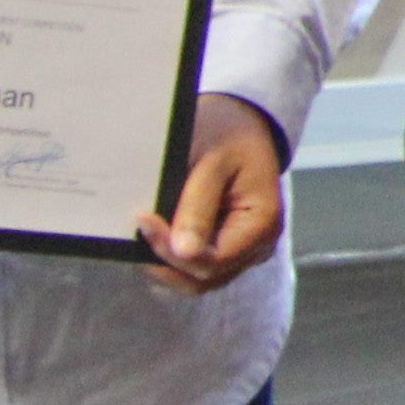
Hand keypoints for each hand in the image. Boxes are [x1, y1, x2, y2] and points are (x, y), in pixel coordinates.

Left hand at [139, 95, 287, 293]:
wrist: (240, 124)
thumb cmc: (229, 135)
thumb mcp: (213, 162)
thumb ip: (198, 207)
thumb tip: (182, 252)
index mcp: (263, 224)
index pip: (214, 261)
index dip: (174, 250)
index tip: (145, 221)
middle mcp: (258, 246)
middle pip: (205, 277)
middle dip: (167, 261)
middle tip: (141, 228)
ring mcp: (243, 252)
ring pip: (198, 280)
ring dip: (167, 264)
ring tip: (146, 234)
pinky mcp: (226, 249)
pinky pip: (196, 268)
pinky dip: (172, 260)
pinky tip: (158, 236)